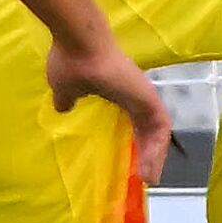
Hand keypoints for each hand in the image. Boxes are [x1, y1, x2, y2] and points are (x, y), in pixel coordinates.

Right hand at [46, 35, 171, 185]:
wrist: (78, 44)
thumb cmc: (72, 62)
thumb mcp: (65, 88)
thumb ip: (67, 99)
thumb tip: (61, 107)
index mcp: (119, 94)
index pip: (135, 123)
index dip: (135, 143)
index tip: (132, 164)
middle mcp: (135, 95)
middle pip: (148, 130)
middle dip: (148, 154)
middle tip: (144, 177)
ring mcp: (144, 95)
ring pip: (157, 132)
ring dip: (155, 156)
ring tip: (149, 179)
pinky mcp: (149, 98)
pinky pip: (159, 129)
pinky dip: (157, 149)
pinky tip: (150, 168)